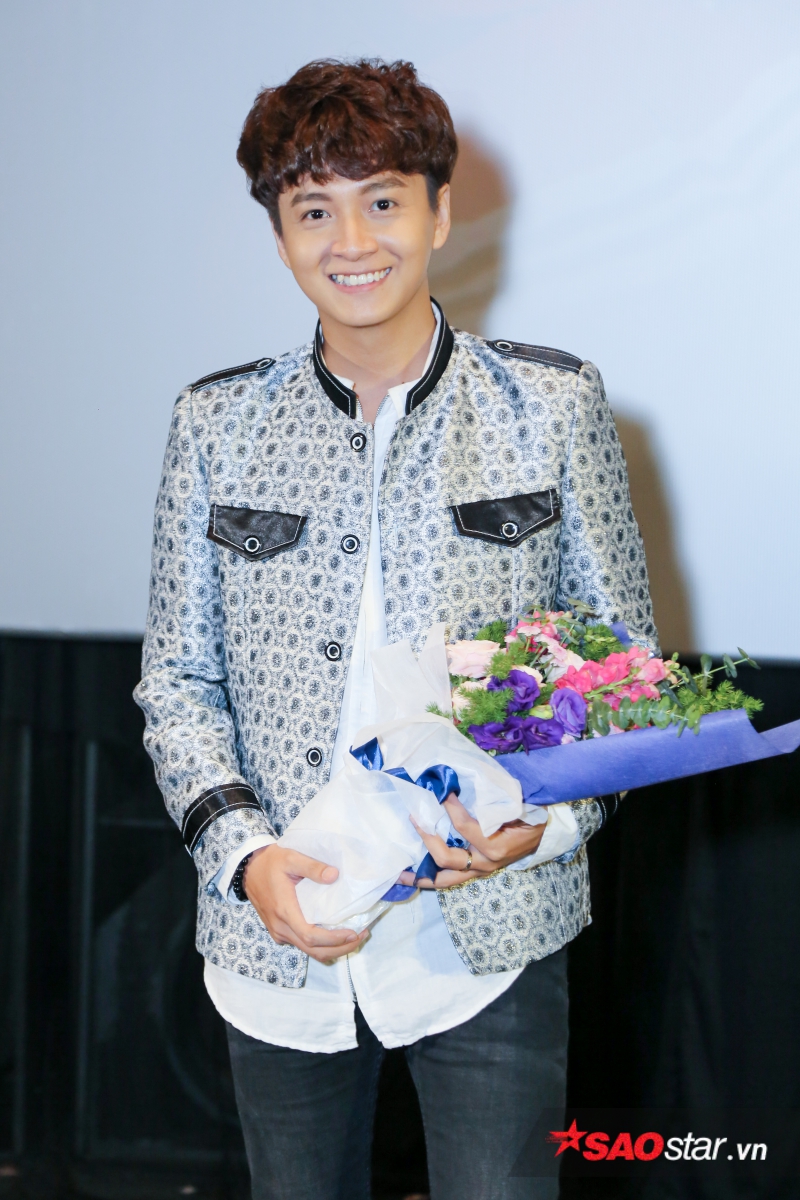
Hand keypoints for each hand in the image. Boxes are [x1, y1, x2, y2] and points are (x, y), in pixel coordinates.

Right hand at [244, 845, 366, 961]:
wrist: (249, 869)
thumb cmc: (270, 863)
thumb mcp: (291, 858)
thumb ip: (312, 867)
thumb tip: (334, 875)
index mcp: (285, 911)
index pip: (312, 937)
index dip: (334, 939)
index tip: (354, 932)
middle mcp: (281, 928)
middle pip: (314, 950)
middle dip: (340, 948)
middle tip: (361, 935)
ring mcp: (279, 933)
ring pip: (309, 950)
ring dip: (332, 949)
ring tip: (354, 936)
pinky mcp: (279, 932)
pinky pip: (302, 945)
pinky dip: (321, 945)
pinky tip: (335, 933)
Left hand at [396, 794, 545, 889]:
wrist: (544, 836)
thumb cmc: (529, 818)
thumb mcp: (515, 808)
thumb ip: (491, 801)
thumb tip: (460, 785)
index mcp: (495, 846)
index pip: (465, 827)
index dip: (451, 809)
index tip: (443, 793)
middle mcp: (484, 863)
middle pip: (446, 858)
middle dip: (427, 839)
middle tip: (414, 819)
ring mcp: (479, 871)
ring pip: (444, 879)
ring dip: (420, 876)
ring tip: (399, 873)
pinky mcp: (475, 873)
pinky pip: (449, 880)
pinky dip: (430, 878)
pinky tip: (413, 875)